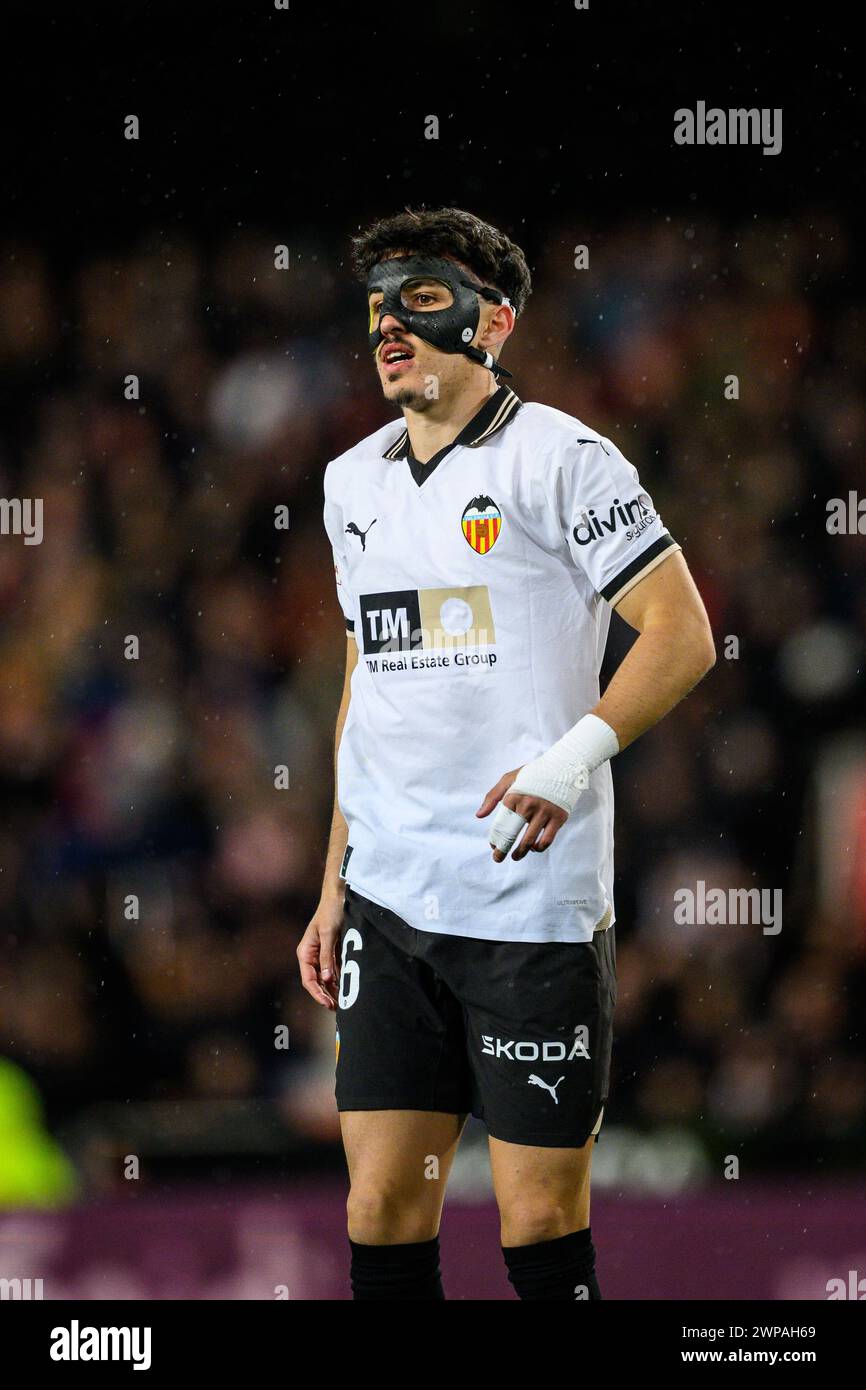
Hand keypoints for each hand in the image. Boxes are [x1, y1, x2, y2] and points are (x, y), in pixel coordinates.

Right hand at [297, 890, 343, 1008]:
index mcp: (305, 952)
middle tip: (337, 1008)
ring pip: (324, 979)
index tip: (327, 1003)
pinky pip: (332, 971)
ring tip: (341, 1004)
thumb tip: (326, 979)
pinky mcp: (331, 952)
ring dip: (331, 991)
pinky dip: (337, 981)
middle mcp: (311, 956)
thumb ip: (327, 956)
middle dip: (325, 995)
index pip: (308, 979)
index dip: (317, 993)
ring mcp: (321, 955)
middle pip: (316, 982)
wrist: (338, 896)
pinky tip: (344, 990)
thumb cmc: (331, 911)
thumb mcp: (329, 933)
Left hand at [476, 768, 569, 862]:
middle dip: (502, 850)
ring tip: (516, 856)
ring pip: (529, 841)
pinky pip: (547, 840)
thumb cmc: (532, 775)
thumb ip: (492, 797)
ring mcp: (544, 812)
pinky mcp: (558, 818)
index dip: (495, 838)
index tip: (493, 845)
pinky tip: (534, 848)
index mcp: (513, 796)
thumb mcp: (509, 779)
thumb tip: (479, 816)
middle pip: (511, 835)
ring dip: (520, 853)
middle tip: (497, 858)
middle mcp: (528, 805)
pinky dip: (539, 848)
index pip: (500, 824)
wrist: (562, 767)